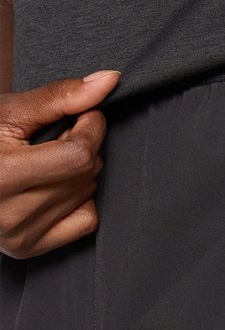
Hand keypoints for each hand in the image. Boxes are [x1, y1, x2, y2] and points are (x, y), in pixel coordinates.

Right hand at [0, 70, 120, 258]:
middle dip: (83, 147)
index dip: (91, 127)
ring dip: (79, 172)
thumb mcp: (9, 113)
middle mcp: (9, 213)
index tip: (84, 115)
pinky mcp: (27, 248)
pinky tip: (56, 186)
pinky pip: (85, 222)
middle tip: (56, 137)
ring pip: (88, 195)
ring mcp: (18, 235)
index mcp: (1, 176)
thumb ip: (59, 97)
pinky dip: (80, 200)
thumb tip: (109, 81)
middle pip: (85, 174)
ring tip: (47, 160)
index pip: (78, 155)